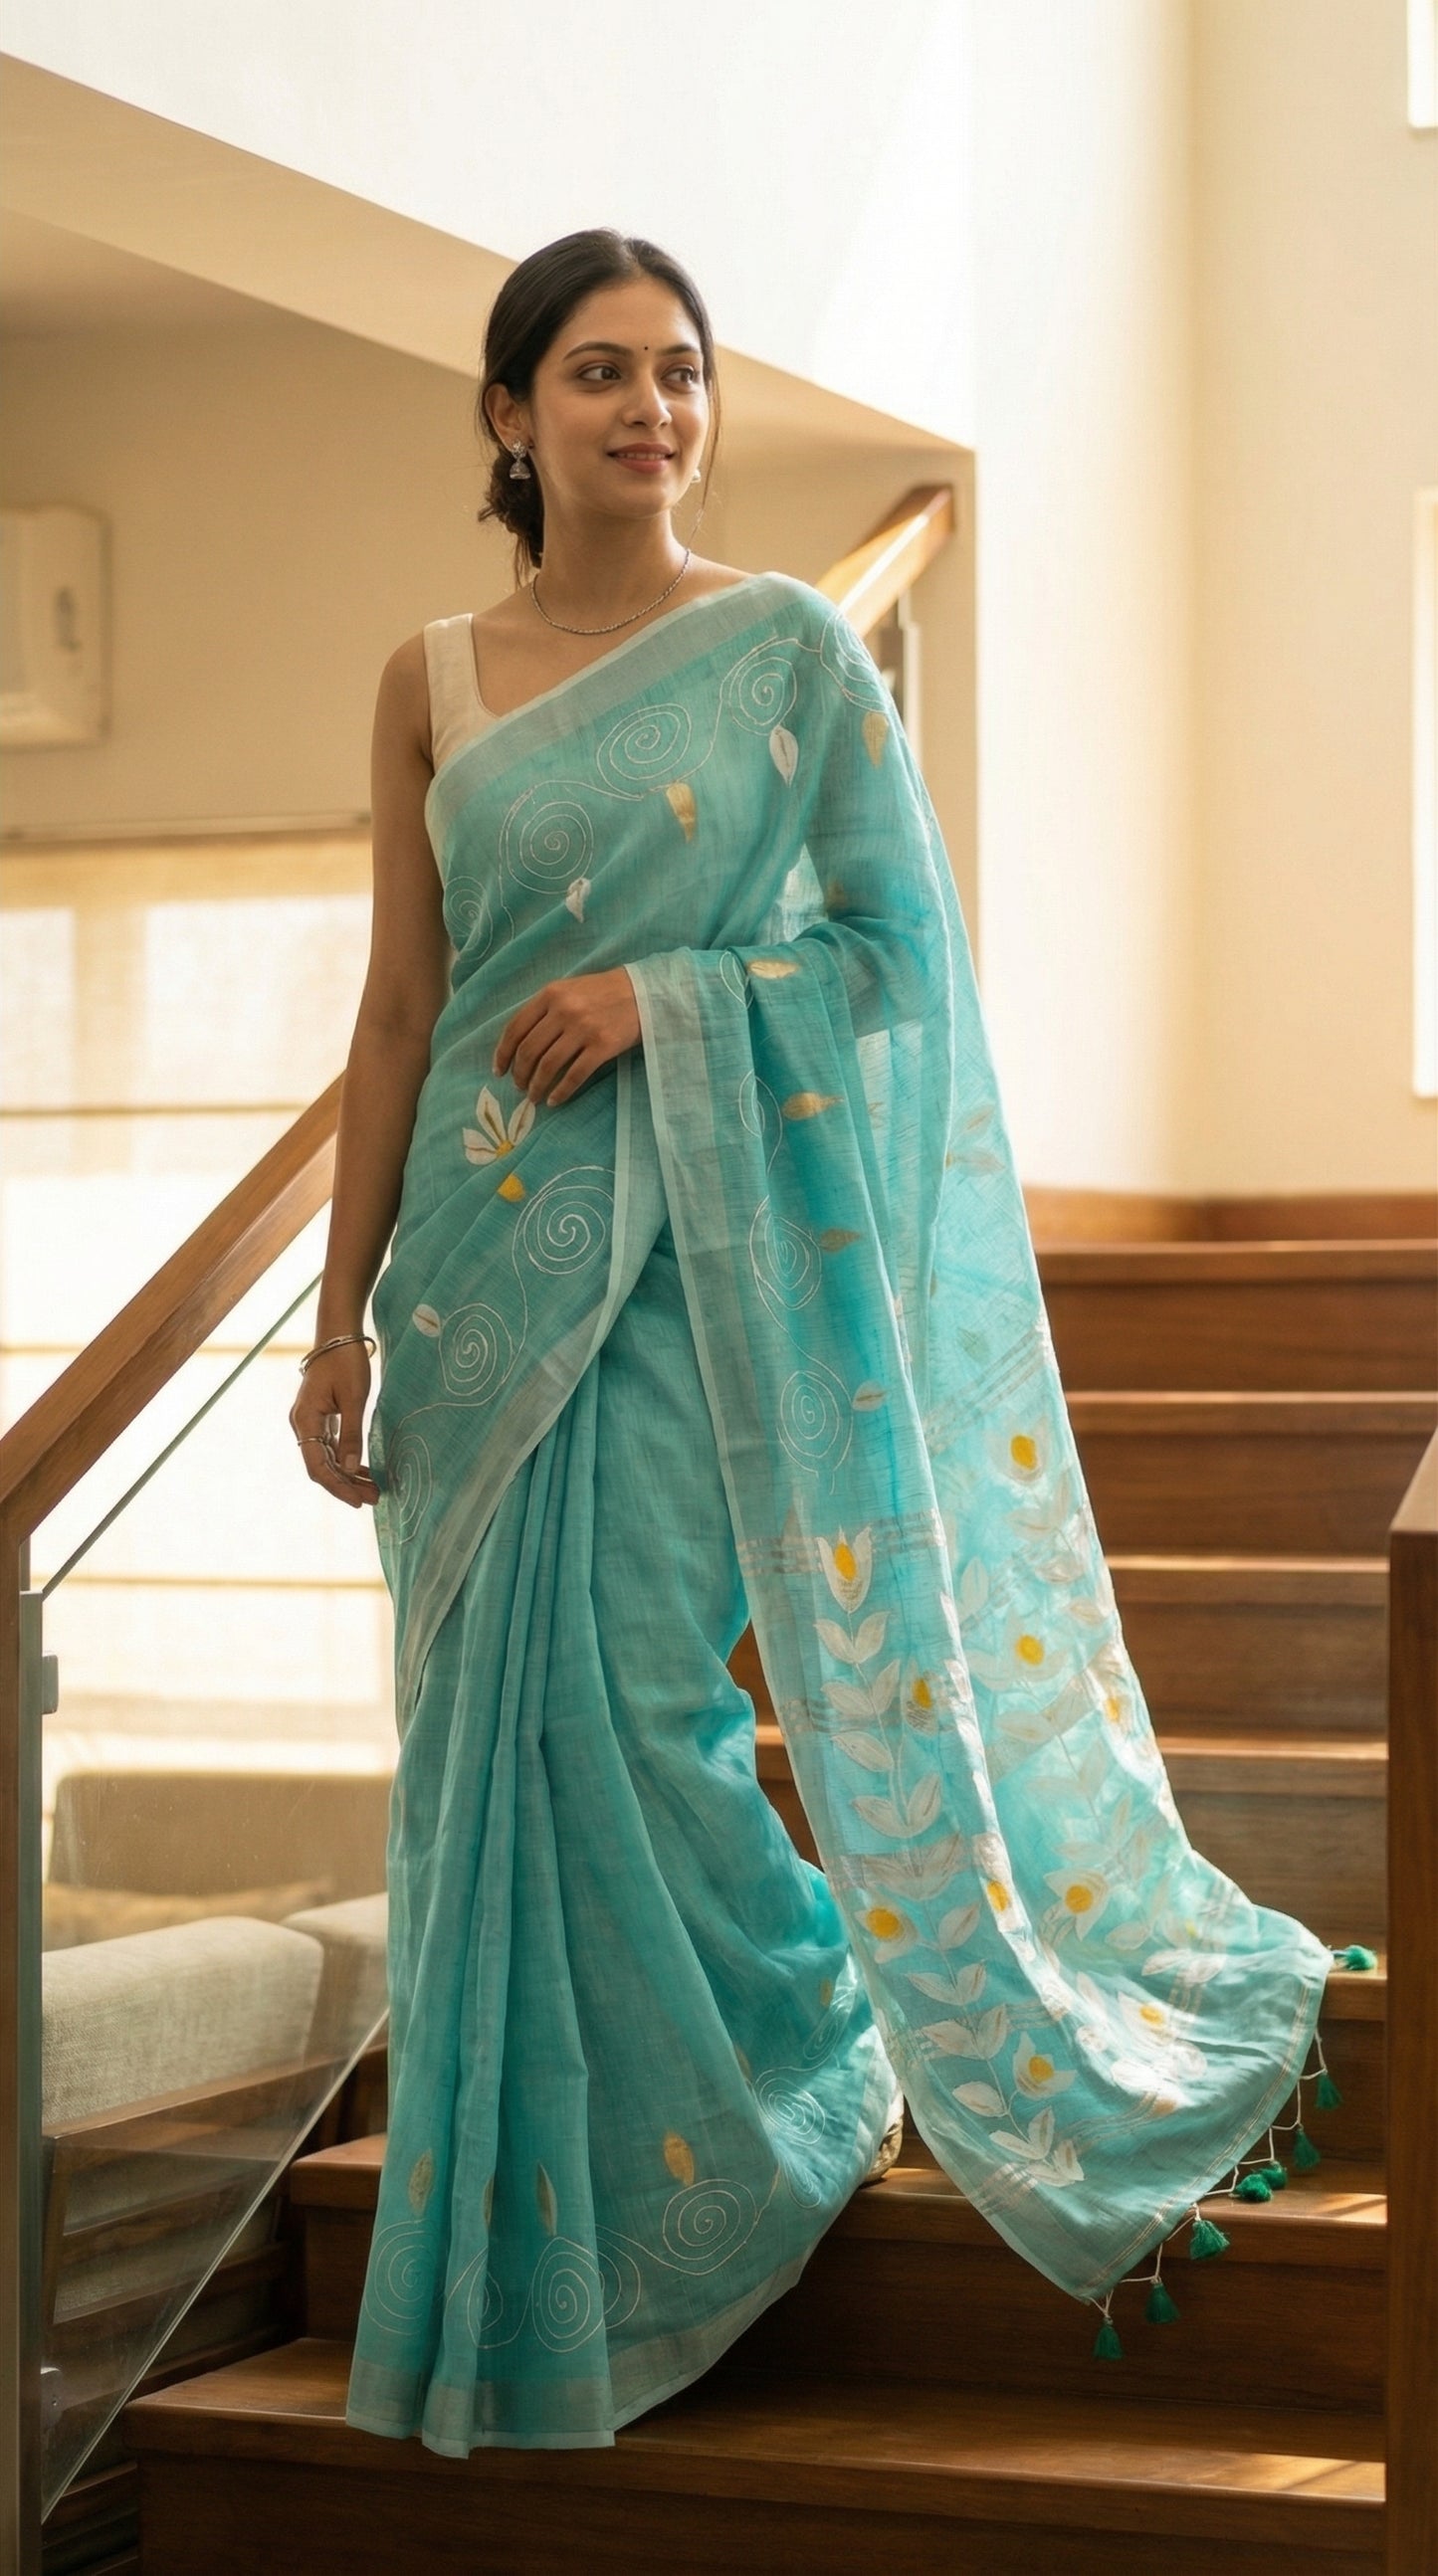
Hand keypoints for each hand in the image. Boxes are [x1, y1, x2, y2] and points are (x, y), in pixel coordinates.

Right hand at [289, 1343, 378, 1508]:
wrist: (338, 1335)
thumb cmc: (346, 1361)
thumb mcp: (354, 1398)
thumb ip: (351, 1434)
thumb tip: (349, 1469)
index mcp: (305, 1419)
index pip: (318, 1466)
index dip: (338, 1486)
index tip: (358, 1501)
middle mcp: (302, 1424)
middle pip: (321, 1466)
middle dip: (346, 1485)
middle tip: (373, 1499)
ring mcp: (310, 1422)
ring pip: (327, 1458)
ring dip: (348, 1475)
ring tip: (373, 1490)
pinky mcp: (320, 1418)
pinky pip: (331, 1447)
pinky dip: (346, 1460)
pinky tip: (364, 1471)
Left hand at [493, 968, 639, 1104]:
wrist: (644, 993)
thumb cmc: (603, 993)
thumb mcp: (569, 990)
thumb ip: (545, 1010)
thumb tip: (519, 1043)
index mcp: (550, 994)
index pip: (515, 1028)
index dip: (503, 1054)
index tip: (499, 1071)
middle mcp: (564, 1010)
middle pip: (529, 1050)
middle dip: (519, 1074)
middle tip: (519, 1087)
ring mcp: (584, 1029)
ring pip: (548, 1065)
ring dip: (536, 1086)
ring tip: (534, 1098)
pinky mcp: (603, 1046)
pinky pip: (574, 1076)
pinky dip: (560, 1092)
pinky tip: (554, 1100)